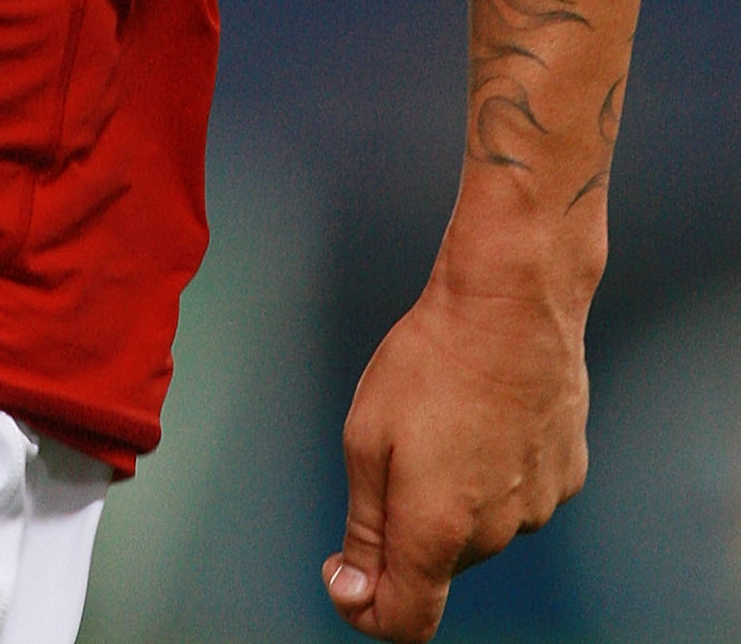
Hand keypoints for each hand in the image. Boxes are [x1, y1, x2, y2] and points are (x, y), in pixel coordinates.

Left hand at [321, 255, 590, 639]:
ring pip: (480, 526)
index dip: (366, 610)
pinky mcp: (568, 476)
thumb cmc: (433, 358)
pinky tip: (485, 414)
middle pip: (439, 563)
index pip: (406, 621)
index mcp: (437, 530)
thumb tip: (356, 590)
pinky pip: (519, 493)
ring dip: (455, 492)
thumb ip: (364, 527)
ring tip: (447, 416)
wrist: (511, 303)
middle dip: (408, 524)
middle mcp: (495, 533)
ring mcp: (539, 506)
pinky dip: (496, 469)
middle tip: (395, 447)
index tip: (346, 571)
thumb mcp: (366, 438)